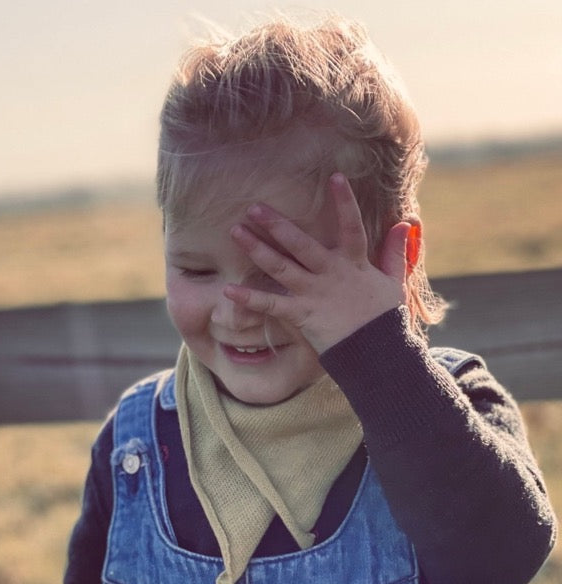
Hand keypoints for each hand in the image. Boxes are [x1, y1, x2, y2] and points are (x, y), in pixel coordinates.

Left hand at [226, 173, 410, 353]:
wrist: (377, 355)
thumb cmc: (385, 320)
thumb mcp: (395, 282)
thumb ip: (396, 252)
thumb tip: (407, 223)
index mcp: (354, 264)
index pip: (351, 227)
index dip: (344, 203)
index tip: (335, 177)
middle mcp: (330, 274)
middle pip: (301, 244)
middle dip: (276, 224)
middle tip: (253, 207)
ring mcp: (313, 294)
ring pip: (281, 267)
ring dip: (256, 249)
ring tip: (235, 232)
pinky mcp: (301, 315)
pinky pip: (271, 305)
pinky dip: (249, 298)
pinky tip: (228, 290)